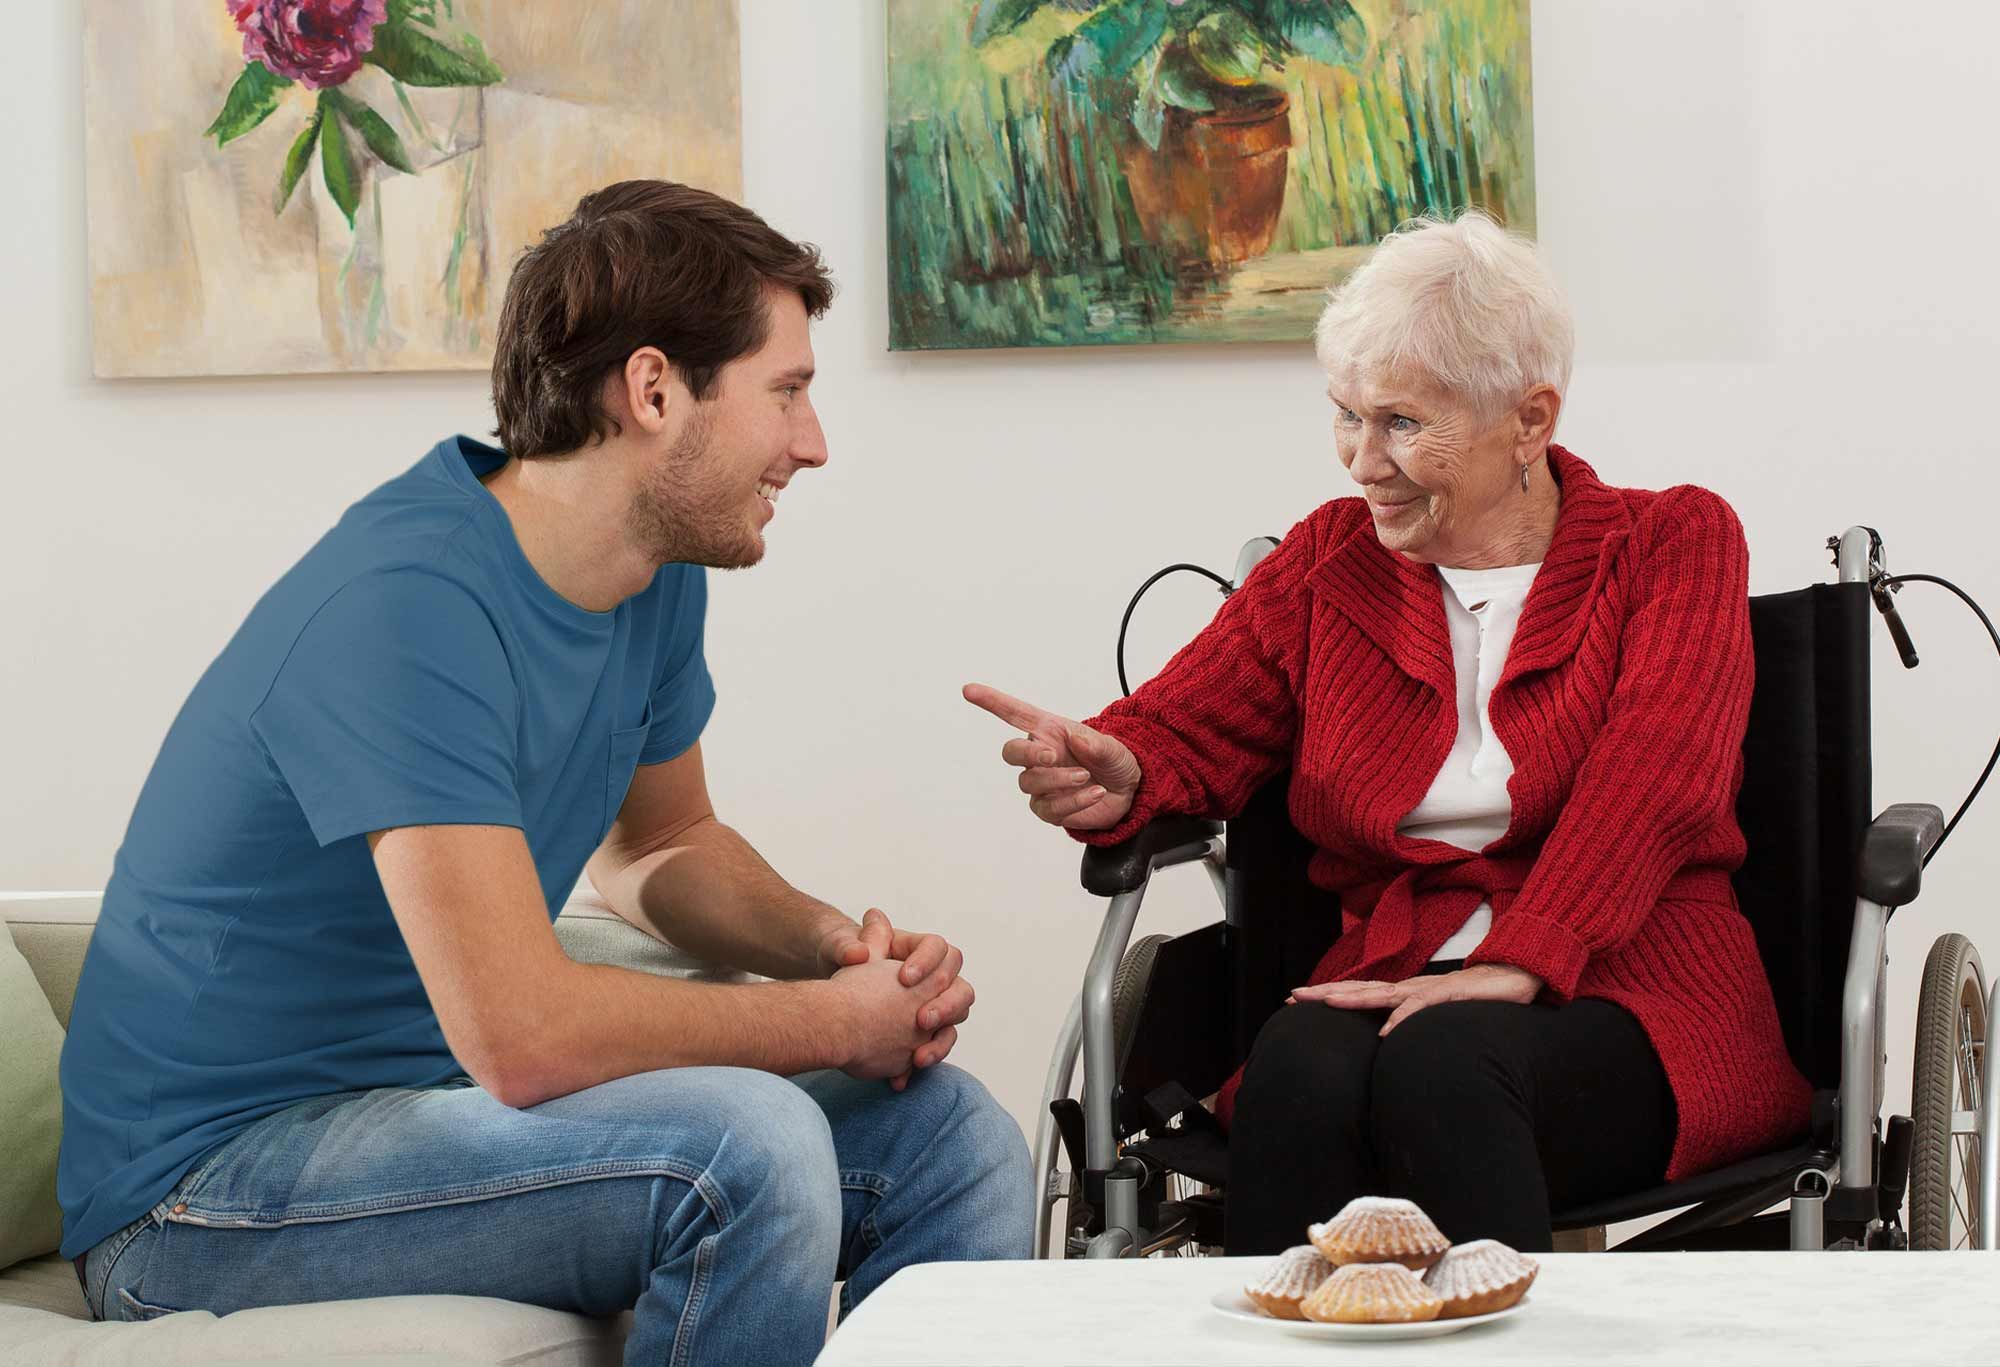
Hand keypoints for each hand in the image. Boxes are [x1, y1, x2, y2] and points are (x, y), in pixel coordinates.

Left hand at [816, 909, 975, 1087]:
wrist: (828, 995)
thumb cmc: (836, 964)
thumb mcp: (839, 949)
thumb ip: (851, 941)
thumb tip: (867, 928)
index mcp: (917, 951)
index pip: (940, 949)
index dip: (927, 963)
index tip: (903, 977)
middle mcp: (931, 980)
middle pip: (959, 988)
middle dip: (945, 1005)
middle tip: (920, 1020)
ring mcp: (929, 1009)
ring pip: (952, 1026)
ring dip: (939, 1043)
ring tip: (917, 1058)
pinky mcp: (921, 1037)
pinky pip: (930, 1051)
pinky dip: (916, 1065)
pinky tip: (898, 1078)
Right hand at [963, 683, 1141, 830]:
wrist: (1127, 792)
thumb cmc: (1114, 761)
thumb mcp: (1114, 748)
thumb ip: (1097, 744)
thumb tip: (1075, 739)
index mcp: (1050, 732)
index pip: (1015, 714)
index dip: (992, 701)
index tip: (969, 690)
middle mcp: (1040, 756)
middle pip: (1011, 752)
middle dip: (1027, 753)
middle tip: (1051, 755)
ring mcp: (1041, 784)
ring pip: (1030, 782)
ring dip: (1058, 780)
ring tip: (1085, 776)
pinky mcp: (1049, 809)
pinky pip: (1050, 808)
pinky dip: (1073, 801)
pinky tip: (1094, 794)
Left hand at [1289, 964, 1544, 1035]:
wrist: (1515, 976)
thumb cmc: (1473, 997)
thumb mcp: (1436, 1011)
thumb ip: (1413, 1018)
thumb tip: (1385, 1036)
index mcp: (1404, 992)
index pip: (1359, 993)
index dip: (1327, 994)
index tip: (1295, 999)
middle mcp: (1410, 988)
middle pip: (1361, 990)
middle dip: (1325, 993)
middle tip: (1293, 997)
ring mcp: (1428, 990)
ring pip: (1384, 995)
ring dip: (1354, 999)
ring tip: (1326, 1004)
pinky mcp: (1450, 996)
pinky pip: (1422, 1008)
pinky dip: (1403, 1019)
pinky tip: (1386, 1033)